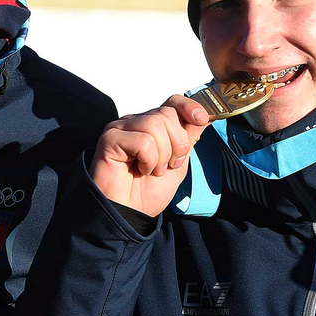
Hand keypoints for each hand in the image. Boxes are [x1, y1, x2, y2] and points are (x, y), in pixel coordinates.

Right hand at [90, 95, 210, 217]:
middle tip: (169, 164)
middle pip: (166, 114)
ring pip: (155, 124)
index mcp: (152, 125)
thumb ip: (189, 138)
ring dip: (162, 155)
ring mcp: (121, 128)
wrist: (130, 214)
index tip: (201, 119)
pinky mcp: (111, 138)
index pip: (172, 102)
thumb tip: (205, 116)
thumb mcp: (178, 163)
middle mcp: (136, 122)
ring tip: (152, 170)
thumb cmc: (147, 192)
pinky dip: (148, 160)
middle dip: (178, 143)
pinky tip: (140, 169)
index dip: (189, 107)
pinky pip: (142, 140)